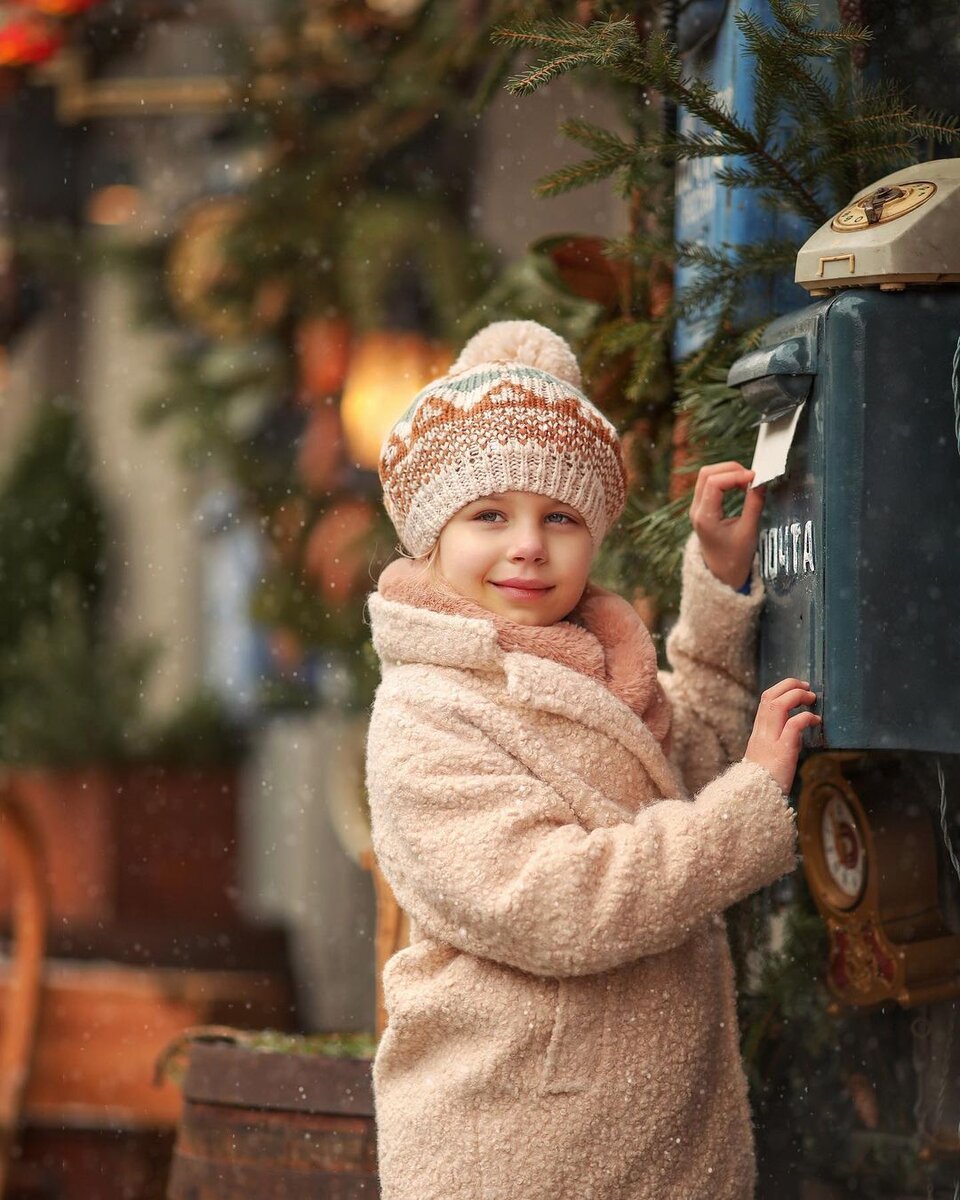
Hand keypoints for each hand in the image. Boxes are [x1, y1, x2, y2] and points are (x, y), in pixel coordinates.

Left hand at [690, 462, 765, 588]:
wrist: (721, 575)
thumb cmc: (735, 558)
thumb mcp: (748, 531)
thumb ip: (754, 504)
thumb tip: (761, 481)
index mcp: (705, 517)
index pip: (715, 482)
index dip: (736, 475)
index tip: (755, 478)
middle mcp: (696, 510)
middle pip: (707, 473)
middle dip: (731, 469)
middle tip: (752, 477)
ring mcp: (697, 508)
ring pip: (707, 476)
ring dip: (728, 472)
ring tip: (748, 481)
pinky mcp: (702, 507)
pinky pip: (710, 484)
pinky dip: (725, 479)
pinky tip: (740, 485)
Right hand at [744, 678, 820, 793]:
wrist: (754, 799)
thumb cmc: (764, 781)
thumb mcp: (767, 756)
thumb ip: (777, 740)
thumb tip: (796, 730)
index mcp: (758, 733)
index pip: (765, 700)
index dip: (781, 689)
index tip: (796, 689)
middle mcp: (761, 733)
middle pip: (770, 697)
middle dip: (789, 686)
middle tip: (807, 687)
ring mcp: (770, 741)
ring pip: (778, 705)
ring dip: (797, 696)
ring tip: (811, 698)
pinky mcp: (782, 751)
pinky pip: (792, 725)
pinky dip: (805, 717)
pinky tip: (815, 720)